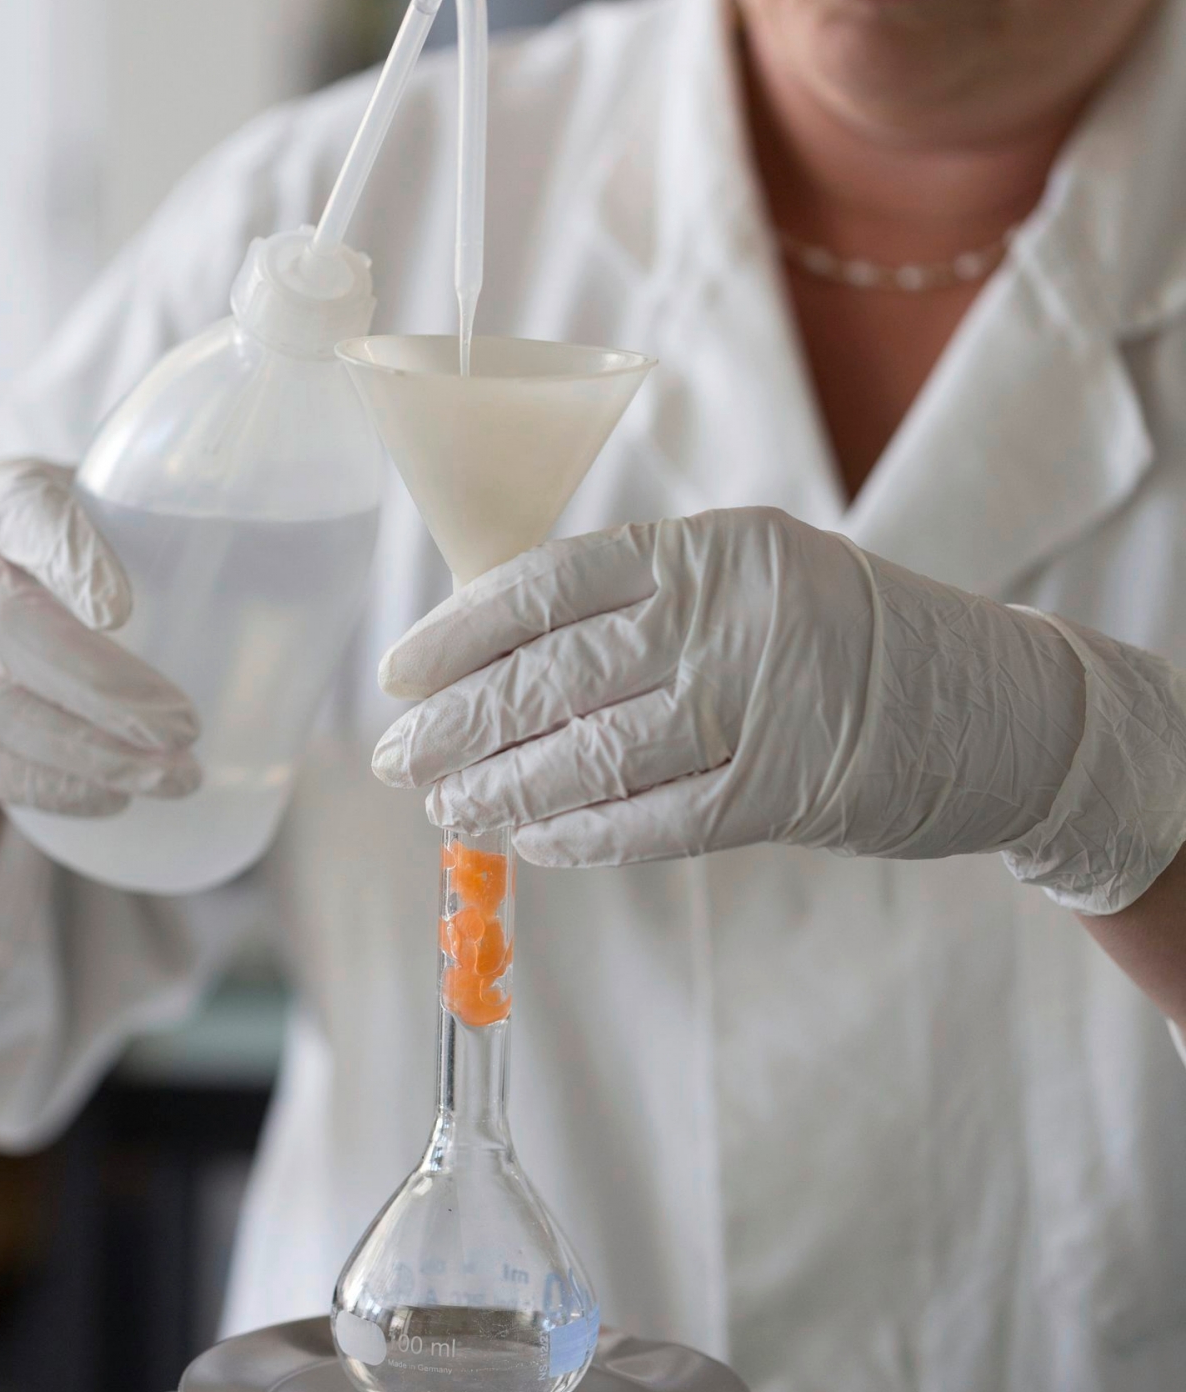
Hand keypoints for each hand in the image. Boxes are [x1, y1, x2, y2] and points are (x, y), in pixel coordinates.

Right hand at [0, 459, 200, 820]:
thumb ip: (163, 525)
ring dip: (90, 754)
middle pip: (7, 627)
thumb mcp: (85, 510)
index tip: (123, 607)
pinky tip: (114, 799)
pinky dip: (50, 787)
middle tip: (184, 727)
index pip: (24, 514)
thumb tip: (305, 565)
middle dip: (101, 688)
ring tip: (175, 777)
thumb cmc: (42, 558)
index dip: (69, 556)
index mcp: (4, 505)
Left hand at [373, 508, 1185, 915]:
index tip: (399, 672)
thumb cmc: (846, 638)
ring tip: (446, 808)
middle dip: (458, 723)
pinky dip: (580, 837)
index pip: (551, 583)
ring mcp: (759, 705)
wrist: (994, 705)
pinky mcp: (784, 791)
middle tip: (397, 758)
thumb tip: (501, 654)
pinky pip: (652, 822)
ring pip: (590, 756)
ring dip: (502, 790)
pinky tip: (529, 843)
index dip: (461, 632)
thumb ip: (643, 606)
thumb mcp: (750, 582)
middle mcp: (729, 617)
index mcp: (711, 548)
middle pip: (554, 677)